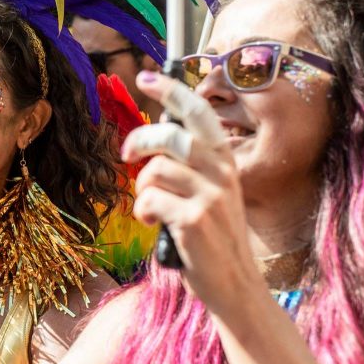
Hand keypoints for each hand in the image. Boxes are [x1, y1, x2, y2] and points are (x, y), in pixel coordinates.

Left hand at [121, 72, 259, 314]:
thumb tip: (152, 140)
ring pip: (155, 171)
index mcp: (224, 162)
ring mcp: (210, 195)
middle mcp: (221, 173)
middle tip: (127, 155)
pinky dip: (144, 213)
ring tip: (154, 210)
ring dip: (143, 190)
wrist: (236, 287)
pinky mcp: (195, 219)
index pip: (198, 114)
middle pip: (170, 135)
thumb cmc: (214, 240)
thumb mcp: (212, 194)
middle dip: (140, 140)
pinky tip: (156, 225)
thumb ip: (189, 167)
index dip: (172, 91)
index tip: (147, 77)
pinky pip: (150, 200)